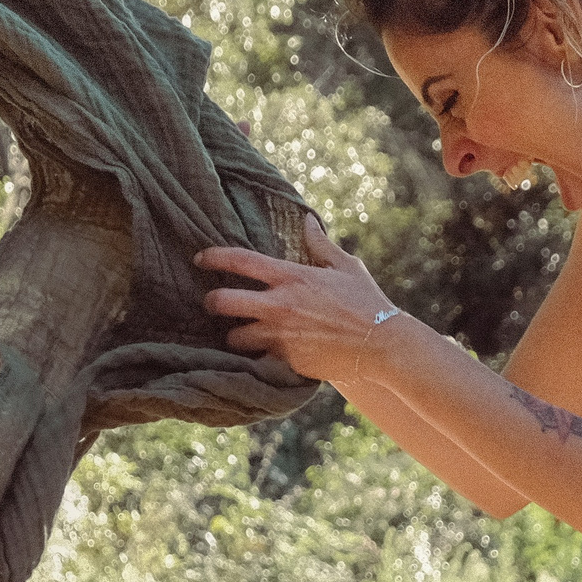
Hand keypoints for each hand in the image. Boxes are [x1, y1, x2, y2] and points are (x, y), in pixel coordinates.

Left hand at [197, 215, 399, 388]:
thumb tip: (308, 220)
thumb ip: (321, 244)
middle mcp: (279, 305)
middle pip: (222, 302)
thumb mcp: (346, 267)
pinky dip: (256, 358)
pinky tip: (260, 356)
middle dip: (213, 303)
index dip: (213, 257)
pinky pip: (257, 360)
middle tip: (215, 305)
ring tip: (242, 335)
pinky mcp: (286, 361)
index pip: (239, 260)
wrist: (381, 344)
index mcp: (291, 277)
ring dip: (234, 336)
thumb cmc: (366, 302)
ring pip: (234, 337)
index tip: (199, 258)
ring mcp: (280, 336)